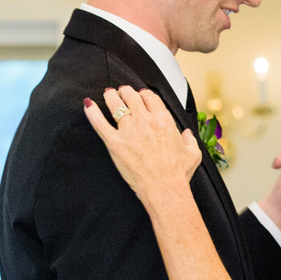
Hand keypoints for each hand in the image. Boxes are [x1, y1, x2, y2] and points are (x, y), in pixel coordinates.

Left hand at [83, 86, 200, 206]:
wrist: (164, 188)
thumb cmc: (177, 173)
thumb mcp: (192, 153)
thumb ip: (189, 140)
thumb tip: (187, 134)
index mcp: (163, 120)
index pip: (150, 97)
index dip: (143, 93)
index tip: (140, 95)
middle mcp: (145, 121)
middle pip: (131, 96)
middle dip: (125, 91)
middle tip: (121, 91)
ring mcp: (128, 131)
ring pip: (116, 104)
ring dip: (111, 96)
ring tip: (108, 94)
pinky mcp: (115, 143)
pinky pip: (100, 123)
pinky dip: (92, 112)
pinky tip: (88, 105)